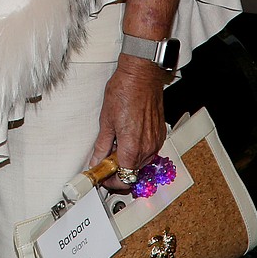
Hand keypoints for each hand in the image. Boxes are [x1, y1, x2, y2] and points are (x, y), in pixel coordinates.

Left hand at [90, 55, 166, 191]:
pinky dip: (137, 151)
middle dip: (117, 171)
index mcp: (132, 147)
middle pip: (133, 173)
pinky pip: (148, 151)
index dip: (111, 182)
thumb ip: (101, 145)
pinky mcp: (160, 134)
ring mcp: (156, 141)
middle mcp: (147, 148)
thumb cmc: (124, 91)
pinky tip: (126, 140)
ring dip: (127, 161)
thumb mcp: (106, 120)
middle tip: (103, 163)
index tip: (102, 178)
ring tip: (113, 148)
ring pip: (141, 163)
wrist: (141, 75)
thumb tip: (96, 160)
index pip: (124, 179)